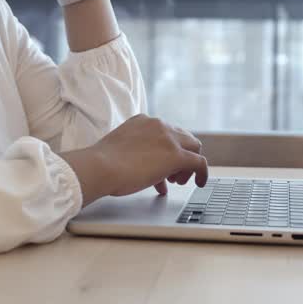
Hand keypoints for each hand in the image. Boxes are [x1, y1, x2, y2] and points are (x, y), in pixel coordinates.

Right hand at [61, 115, 208, 205]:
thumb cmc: (103, 164)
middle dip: (181, 155)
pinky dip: (202, 172)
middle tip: (173, 175)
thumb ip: (138, 156)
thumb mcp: (122, 150)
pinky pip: (199, 162)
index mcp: (144, 121)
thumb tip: (150, 173)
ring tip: (179, 181)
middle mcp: (158, 125)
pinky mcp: (176, 155)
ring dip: (188, 165)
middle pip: (183, 137)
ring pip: (194, 147)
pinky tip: (200, 182)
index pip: (165, 133)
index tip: (161, 166)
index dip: (166, 151)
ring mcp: (169, 138)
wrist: (100, 166)